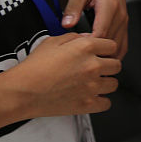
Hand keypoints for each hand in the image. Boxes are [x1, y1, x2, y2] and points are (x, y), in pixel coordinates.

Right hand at [5, 33, 120, 116]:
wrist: (23, 91)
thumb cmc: (34, 68)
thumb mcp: (53, 41)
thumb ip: (74, 37)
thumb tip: (86, 38)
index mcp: (86, 47)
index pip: (112, 46)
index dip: (106, 49)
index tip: (102, 53)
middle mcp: (92, 66)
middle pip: (116, 65)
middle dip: (108, 65)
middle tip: (99, 68)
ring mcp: (91, 86)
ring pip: (114, 84)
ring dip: (106, 82)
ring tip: (95, 82)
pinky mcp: (87, 104)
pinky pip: (106, 103)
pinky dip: (101, 101)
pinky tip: (92, 96)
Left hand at [62, 0, 128, 57]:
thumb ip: (73, 8)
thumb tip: (67, 24)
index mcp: (109, 7)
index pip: (101, 34)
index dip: (89, 44)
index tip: (77, 47)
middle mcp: (120, 15)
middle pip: (110, 43)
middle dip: (96, 52)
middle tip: (80, 56)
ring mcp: (124, 21)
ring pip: (119, 46)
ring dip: (106, 54)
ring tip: (90, 59)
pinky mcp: (124, 24)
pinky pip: (123, 44)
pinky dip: (115, 53)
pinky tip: (103, 56)